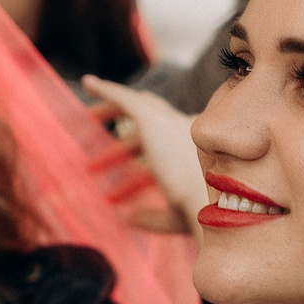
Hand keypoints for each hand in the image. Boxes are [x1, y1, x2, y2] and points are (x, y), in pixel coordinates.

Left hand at [80, 77, 202, 233]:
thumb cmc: (202, 212)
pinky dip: (108, 90)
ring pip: (138, 106)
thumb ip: (154, 218)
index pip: (169, 141)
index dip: (149, 151)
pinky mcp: (153, 120)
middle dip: (133, 128)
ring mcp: (170, 123)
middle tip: (113, 139)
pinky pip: (126, 99)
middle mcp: (186, 131)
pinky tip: (89, 84)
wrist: (215, 197)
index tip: (130, 167)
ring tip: (89, 117)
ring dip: (114, 110)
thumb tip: (130, 219)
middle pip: (156, 119)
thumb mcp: (177, 216)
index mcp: (198, 150)